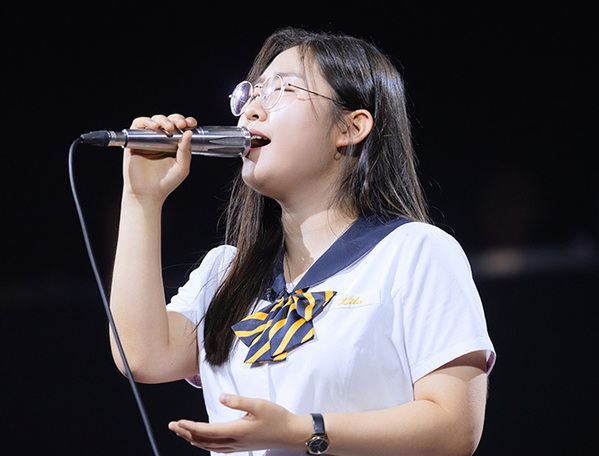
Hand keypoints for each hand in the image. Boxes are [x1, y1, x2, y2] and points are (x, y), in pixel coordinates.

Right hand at [123, 114, 197, 202]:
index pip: (181, 128)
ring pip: (155, 120)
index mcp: (175, 145)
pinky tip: (155, 127)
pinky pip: (138, 124)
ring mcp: (149, 139)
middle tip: (180, 125)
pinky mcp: (135, 140)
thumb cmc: (165, 183)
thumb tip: (189, 133)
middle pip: (169, 120)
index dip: (186, 121)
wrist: (148, 193)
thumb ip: (186, 151)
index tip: (190, 123)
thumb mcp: (182, 167)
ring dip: (163, 120)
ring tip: (168, 128)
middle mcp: (162, 140)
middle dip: (176, 119)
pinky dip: (146, 121)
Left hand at [168, 394, 311, 453]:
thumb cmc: (277, 417)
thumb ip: (239, 401)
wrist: (290, 433)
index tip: (178, 422)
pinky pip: (217, 447)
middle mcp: (235, 441)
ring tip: (181, 432)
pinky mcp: (240, 445)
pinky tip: (202, 439)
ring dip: (193, 439)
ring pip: (209, 446)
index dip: (191, 427)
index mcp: (237, 430)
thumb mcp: (259, 404)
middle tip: (172, 426)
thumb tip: (221, 397)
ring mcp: (237, 445)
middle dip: (186, 434)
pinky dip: (205, 443)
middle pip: (204, 441)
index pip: (208, 431)